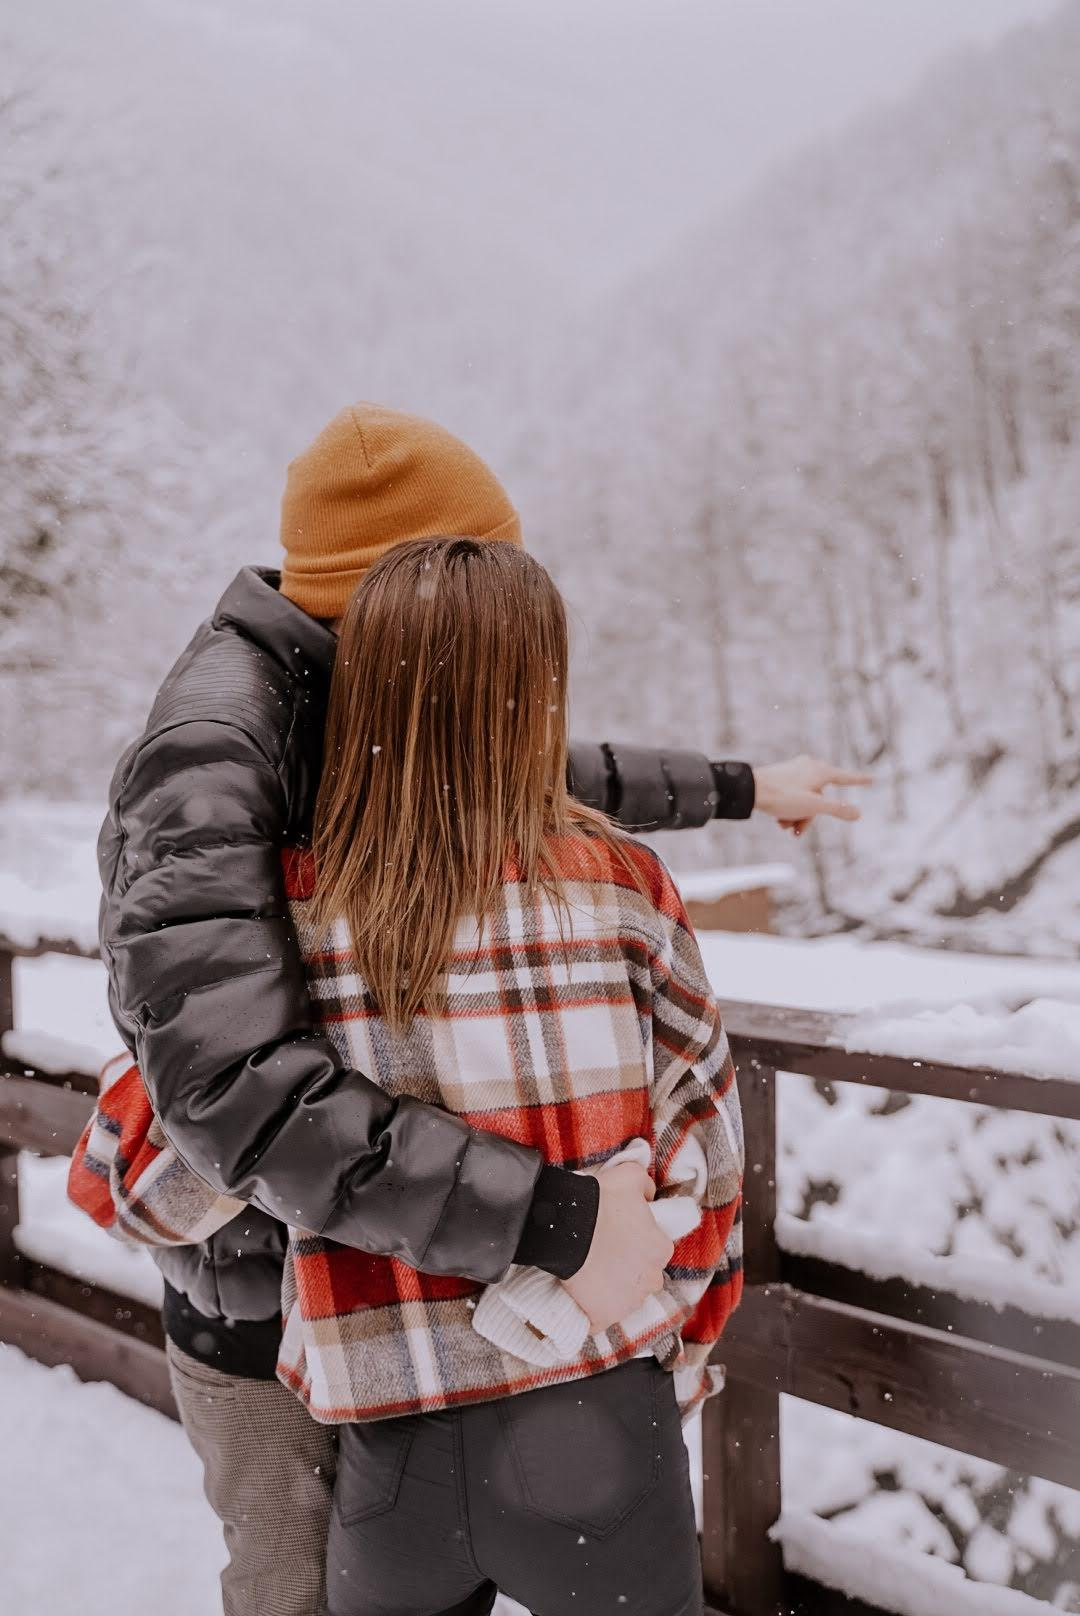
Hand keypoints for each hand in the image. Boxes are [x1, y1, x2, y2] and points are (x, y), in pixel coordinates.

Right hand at [560, 1162, 672, 1332]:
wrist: (565, 1226)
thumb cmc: (599, 1201)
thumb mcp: (629, 1177)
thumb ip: (646, 1184)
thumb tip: (650, 1195)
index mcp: (661, 1248)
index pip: (656, 1250)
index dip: (638, 1244)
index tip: (620, 1238)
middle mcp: (651, 1279)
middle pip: (644, 1277)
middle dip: (629, 1269)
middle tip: (605, 1254)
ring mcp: (628, 1302)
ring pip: (625, 1298)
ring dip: (613, 1289)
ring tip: (591, 1273)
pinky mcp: (604, 1316)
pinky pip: (601, 1318)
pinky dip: (594, 1312)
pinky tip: (582, 1297)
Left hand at [752, 754, 871, 835]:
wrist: (749, 790)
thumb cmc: (782, 796)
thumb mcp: (813, 806)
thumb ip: (837, 810)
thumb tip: (858, 813)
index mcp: (820, 771)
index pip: (846, 777)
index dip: (859, 780)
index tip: (872, 779)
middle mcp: (809, 767)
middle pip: (821, 798)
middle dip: (810, 817)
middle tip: (797, 831)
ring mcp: (795, 771)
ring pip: (806, 800)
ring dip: (798, 817)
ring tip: (784, 825)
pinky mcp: (782, 777)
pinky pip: (793, 797)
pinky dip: (789, 810)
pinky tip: (778, 820)